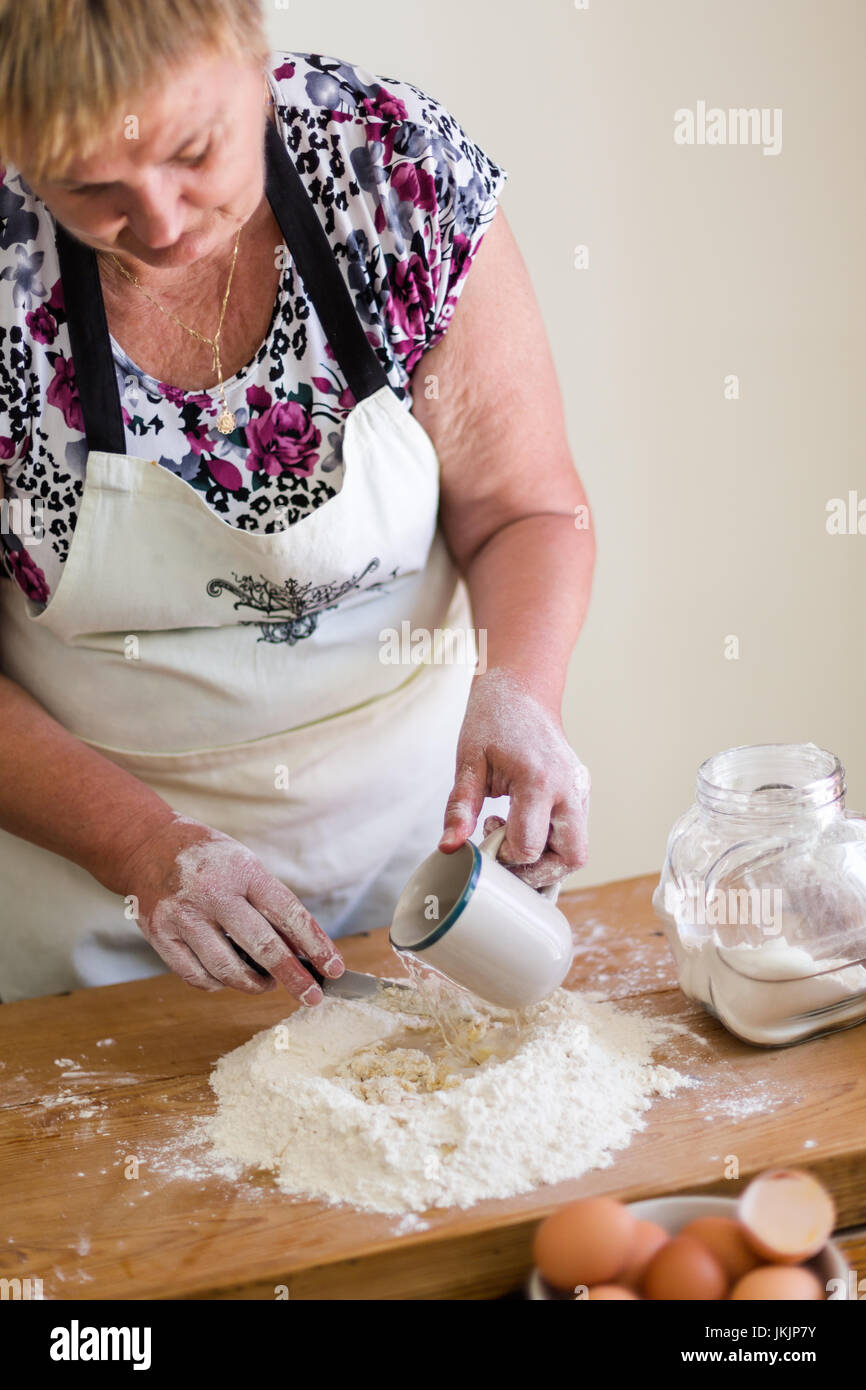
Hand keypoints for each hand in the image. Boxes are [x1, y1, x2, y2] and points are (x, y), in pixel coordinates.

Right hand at [120, 815, 344, 1000]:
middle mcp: (212, 892)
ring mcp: (182, 915)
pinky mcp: (158, 934)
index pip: (287, 912)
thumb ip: (270, 905)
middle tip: (311, 996)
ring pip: (226, 968)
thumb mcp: (246, 866)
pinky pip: (195, 975)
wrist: (147, 845)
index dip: (315, 944)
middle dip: (292, 976)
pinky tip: (227, 978)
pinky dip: (217, 984)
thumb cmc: (210, 860)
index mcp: (242, 870)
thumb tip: (304, 951)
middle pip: (261, 945)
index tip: (334, 968)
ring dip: (253, 984)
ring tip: (267, 983)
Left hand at [438, 667, 589, 887]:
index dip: (504, 856)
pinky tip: (525, 821)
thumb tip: (448, 847)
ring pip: (577, 850)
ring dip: (547, 858)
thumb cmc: (492, 719)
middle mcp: (569, 789)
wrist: (522, 688)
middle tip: (506, 855)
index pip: (529, 846)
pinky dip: (552, 841)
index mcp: (539, 781)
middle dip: (537, 871)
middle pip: (570, 858)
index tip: (484, 841)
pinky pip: (575, 831)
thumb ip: (460, 808)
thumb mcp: (468, 762)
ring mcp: (580, 789)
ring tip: (514, 835)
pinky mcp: (582, 790)